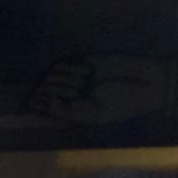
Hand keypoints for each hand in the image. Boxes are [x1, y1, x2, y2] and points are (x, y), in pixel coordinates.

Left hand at [31, 54, 168, 123]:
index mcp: (73, 114)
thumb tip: (48, 104)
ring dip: (63, 79)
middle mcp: (70, 96)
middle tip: (77, 91)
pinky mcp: (82, 62)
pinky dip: (70, 67)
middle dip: (53, 91)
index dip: (37, 108)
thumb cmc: (124, 103)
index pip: (46, 111)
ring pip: (51, 77)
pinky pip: (63, 64)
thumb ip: (73, 113)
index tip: (32, 105)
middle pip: (45, 92)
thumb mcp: (99, 114)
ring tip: (85, 82)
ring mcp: (74, 78)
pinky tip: (87, 70)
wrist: (145, 81)